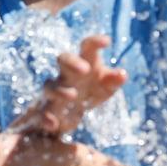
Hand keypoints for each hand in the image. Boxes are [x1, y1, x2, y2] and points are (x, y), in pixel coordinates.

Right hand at [10, 35, 127, 135]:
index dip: (95, 42)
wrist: (72, 111)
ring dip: (60, 90)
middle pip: (63, 59)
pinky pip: (43, 112)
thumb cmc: (92, 90)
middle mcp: (67, 73)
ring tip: (73, 96)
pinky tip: (53, 124)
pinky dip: (46, 117)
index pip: (87, 47)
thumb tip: (123, 74)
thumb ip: (114, 80)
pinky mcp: (48, 109)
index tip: (107, 41)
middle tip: (85, 69)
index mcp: (85, 62)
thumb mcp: (106, 85)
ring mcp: (55, 90)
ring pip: (50, 85)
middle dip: (72, 62)